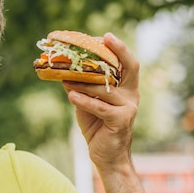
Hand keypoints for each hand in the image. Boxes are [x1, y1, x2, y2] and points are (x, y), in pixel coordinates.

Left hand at [62, 33, 139, 169]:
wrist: (106, 156)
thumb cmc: (97, 125)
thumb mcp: (87, 101)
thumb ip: (80, 86)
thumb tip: (62, 70)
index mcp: (126, 87)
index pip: (128, 63)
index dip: (119, 49)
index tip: (105, 37)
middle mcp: (131, 95)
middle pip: (128, 68)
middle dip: (115, 52)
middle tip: (96, 42)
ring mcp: (128, 108)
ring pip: (105, 88)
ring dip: (83, 82)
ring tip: (65, 76)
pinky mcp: (120, 121)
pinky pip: (100, 107)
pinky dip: (84, 100)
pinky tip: (71, 96)